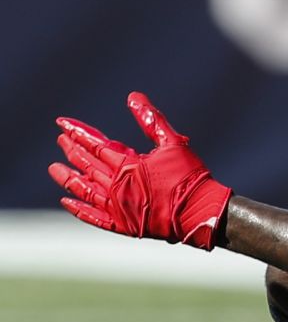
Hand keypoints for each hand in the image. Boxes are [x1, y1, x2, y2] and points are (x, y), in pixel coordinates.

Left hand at [49, 93, 231, 249]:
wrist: (199, 211)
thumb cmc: (189, 176)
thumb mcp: (173, 142)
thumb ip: (151, 120)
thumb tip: (133, 97)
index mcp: (127, 165)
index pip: (94, 144)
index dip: (78, 132)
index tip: (62, 123)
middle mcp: (116, 186)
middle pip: (87, 164)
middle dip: (72, 151)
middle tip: (61, 140)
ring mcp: (116, 207)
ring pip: (84, 189)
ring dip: (68, 177)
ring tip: (54, 168)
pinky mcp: (121, 224)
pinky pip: (92, 217)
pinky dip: (78, 209)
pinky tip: (66, 201)